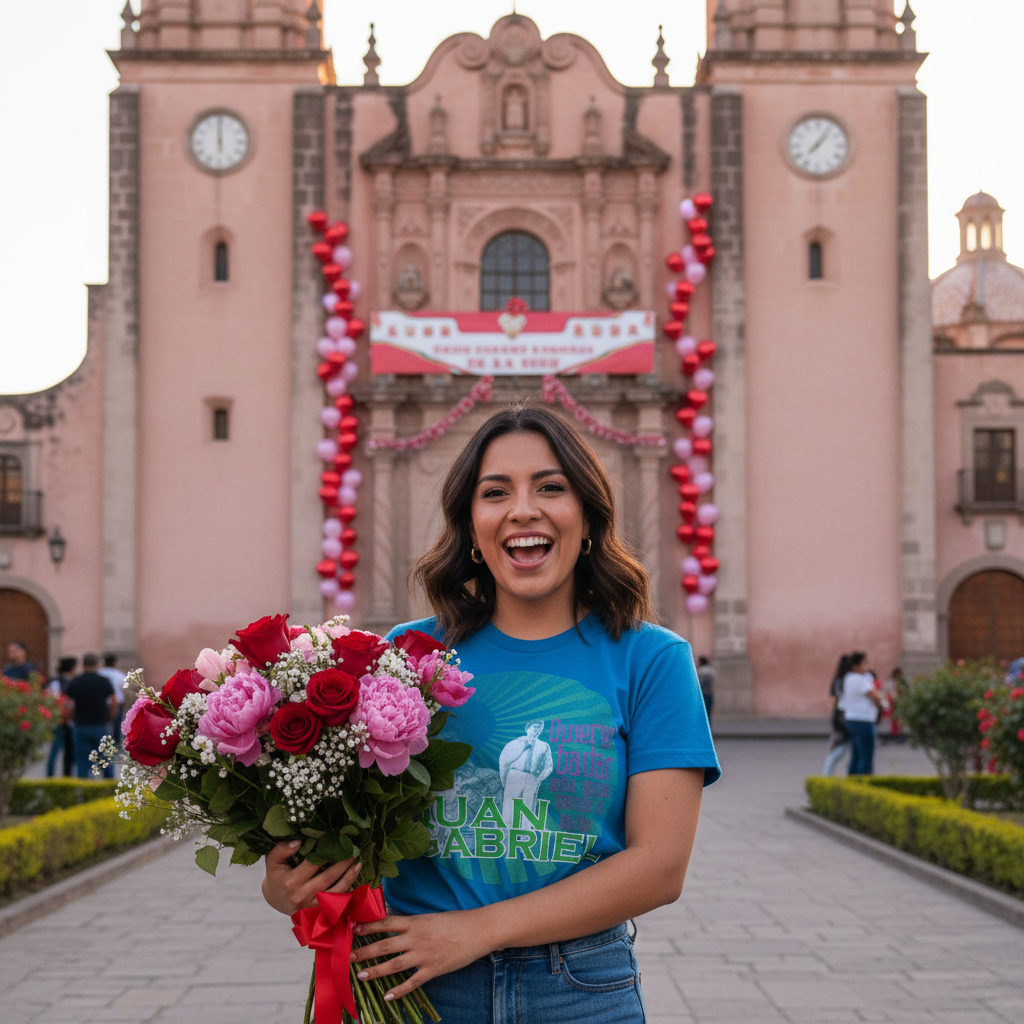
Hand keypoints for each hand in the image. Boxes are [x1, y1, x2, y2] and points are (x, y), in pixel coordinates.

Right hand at [261, 839, 361, 915]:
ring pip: (335, 892)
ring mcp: (310, 906)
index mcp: (291, 882)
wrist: (274, 900)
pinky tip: (353, 880)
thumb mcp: (272, 861)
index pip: (312, 864)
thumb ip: (282, 849)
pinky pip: (335, 903)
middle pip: (327, 878)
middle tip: (353, 850)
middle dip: (343, 863)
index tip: (337, 840)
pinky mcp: (317, 912)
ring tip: (358, 864)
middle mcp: (301, 896)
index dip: (326, 852)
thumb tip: (299, 841)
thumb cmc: (276, 876)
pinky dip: (346, 892)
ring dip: (349, 877)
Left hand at [351, 909, 494, 999]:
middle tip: (349, 956)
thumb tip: (395, 923)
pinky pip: (412, 982)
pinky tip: (387, 996)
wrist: (478, 930)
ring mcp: (424, 955)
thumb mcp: (431, 917)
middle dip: (365, 951)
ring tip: (361, 975)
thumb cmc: (456, 921)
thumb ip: (413, 922)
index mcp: (416, 922)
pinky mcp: (433, 970)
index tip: (354, 929)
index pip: (387, 923)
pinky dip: (399, 990)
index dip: (369, 927)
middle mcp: (416, 938)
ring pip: (394, 965)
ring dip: (376, 971)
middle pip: (385, 946)